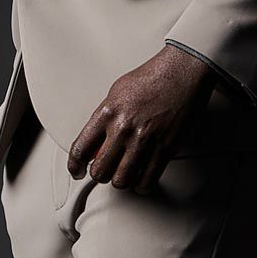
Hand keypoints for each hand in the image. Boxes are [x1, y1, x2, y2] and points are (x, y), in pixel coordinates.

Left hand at [67, 44, 217, 190]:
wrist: (182, 72)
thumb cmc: (152, 77)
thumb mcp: (118, 91)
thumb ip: (104, 117)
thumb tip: (95, 141)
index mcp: (108, 112)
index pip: (80, 149)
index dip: (74, 166)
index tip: (78, 171)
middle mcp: (124, 128)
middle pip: (100, 171)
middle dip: (100, 174)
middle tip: (106, 170)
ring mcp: (144, 140)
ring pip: (122, 181)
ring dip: (121, 180)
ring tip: (125, 173)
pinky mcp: (165, 149)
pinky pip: (147, 180)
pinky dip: (142, 185)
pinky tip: (141, 178)